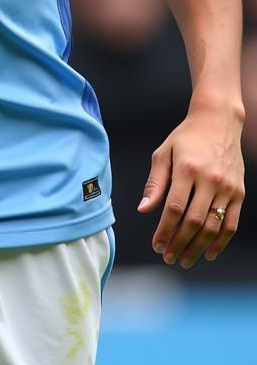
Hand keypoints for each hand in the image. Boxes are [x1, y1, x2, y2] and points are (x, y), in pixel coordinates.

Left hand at [138, 103, 244, 267]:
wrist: (218, 123)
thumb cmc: (185, 138)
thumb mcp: (163, 153)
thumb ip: (154, 182)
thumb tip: (143, 209)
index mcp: (187, 169)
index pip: (174, 208)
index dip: (164, 230)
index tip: (156, 245)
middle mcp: (209, 180)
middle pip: (194, 221)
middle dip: (179, 243)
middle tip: (168, 257)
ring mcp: (227, 188)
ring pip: (213, 226)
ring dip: (198, 247)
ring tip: (184, 260)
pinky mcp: (239, 193)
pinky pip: (231, 224)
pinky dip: (220, 242)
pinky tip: (208, 253)